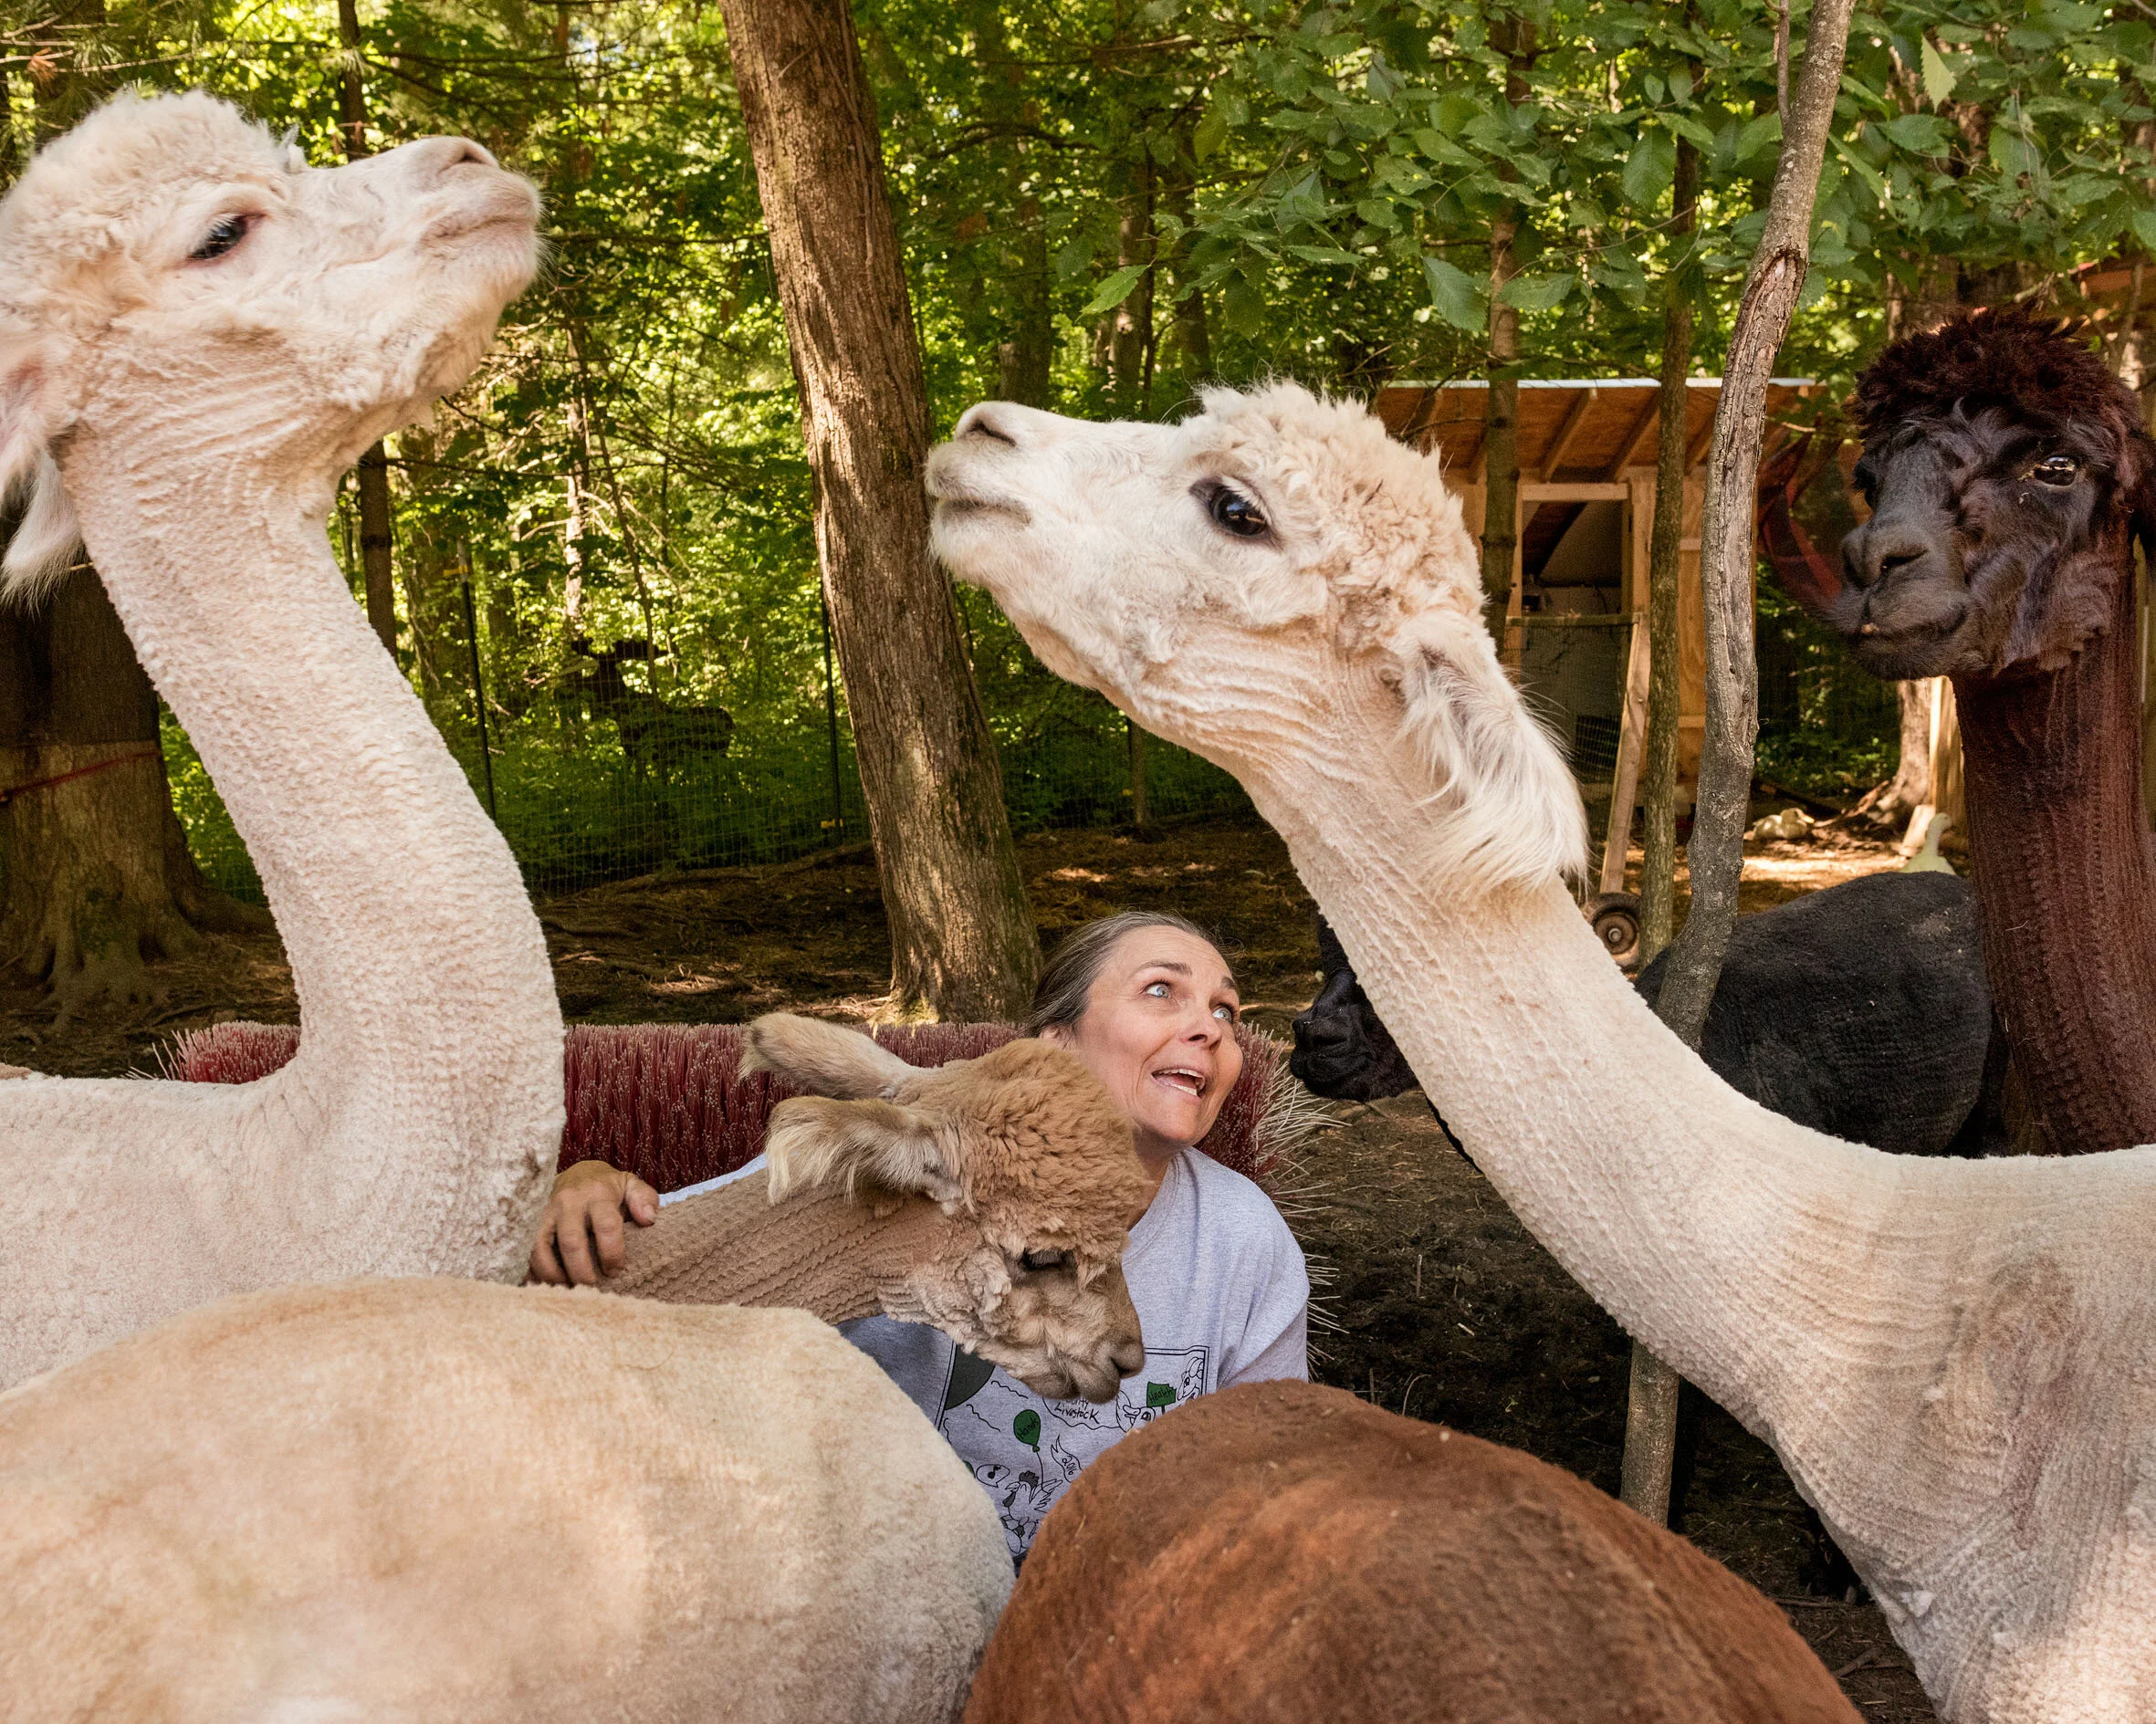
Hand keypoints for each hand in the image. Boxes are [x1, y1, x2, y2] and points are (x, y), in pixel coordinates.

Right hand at [529, 1159, 658, 1285]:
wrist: (573, 1173)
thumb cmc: (605, 1186)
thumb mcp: (629, 1185)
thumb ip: (645, 1199)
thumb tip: (649, 1220)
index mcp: (597, 1194)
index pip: (606, 1226)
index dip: (612, 1253)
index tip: (616, 1271)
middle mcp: (567, 1202)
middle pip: (572, 1242)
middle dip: (582, 1271)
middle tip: (591, 1289)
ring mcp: (543, 1212)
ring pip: (539, 1247)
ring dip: (552, 1274)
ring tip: (566, 1289)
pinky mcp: (526, 1222)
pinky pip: (523, 1249)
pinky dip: (531, 1270)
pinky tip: (544, 1283)